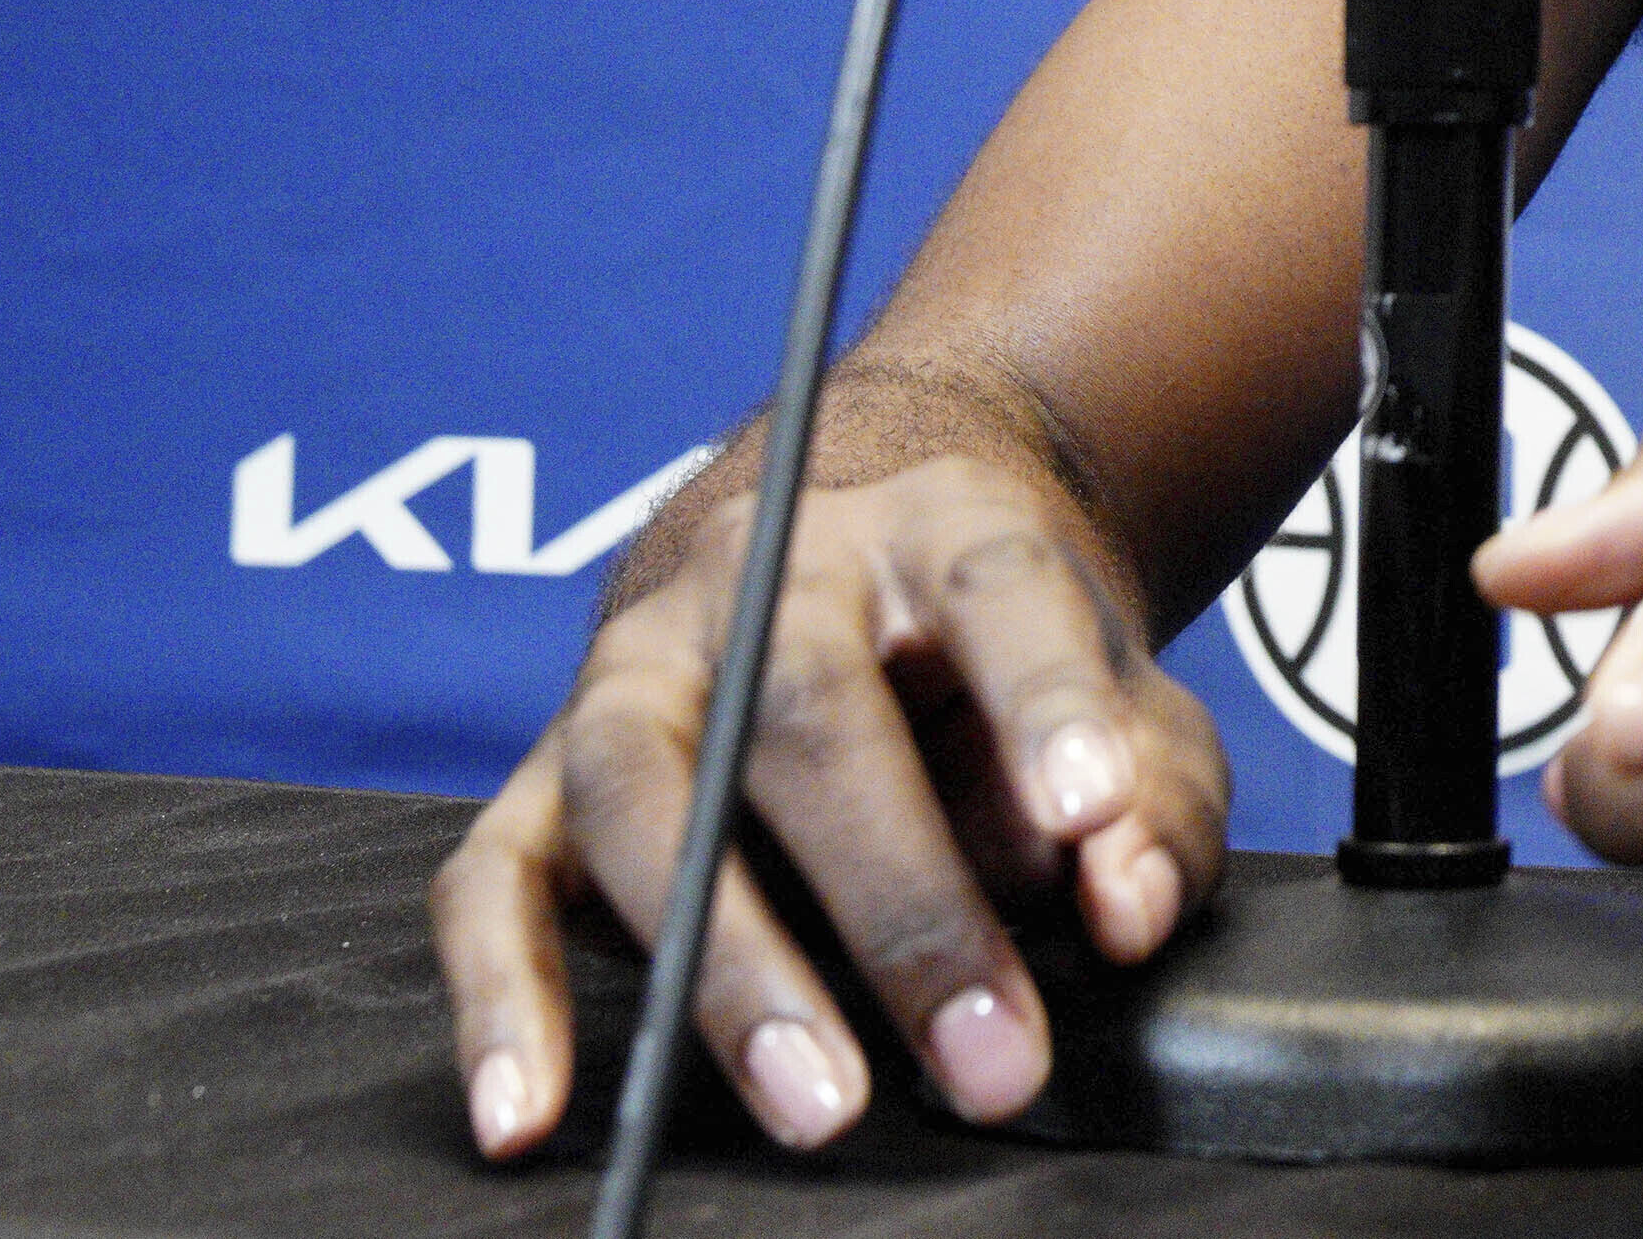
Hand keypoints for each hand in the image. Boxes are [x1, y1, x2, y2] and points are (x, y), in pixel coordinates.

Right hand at [429, 451, 1228, 1161]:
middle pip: (812, 713)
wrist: (863, 568)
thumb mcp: (1126, 703)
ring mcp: (636, 668)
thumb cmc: (1004, 665)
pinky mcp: (543, 774)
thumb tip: (1128, 910)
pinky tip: (531, 1112)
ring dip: (734, 969)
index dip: (1044, 701)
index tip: (1089, 813)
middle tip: (990, 1055)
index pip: (998, 592)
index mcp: (938, 529)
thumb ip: (1152, 804)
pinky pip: (490, 881)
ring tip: (820, 1104)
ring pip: (648, 799)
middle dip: (903, 905)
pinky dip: (500, 1001)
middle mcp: (768, 578)